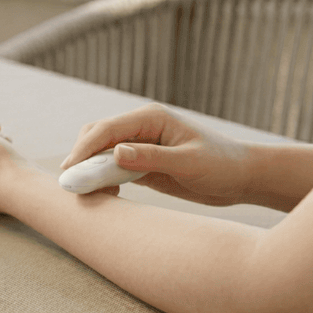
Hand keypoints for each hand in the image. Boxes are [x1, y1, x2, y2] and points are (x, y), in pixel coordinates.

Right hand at [61, 103, 251, 205]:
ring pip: (100, 152)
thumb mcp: (189, 163)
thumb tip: (116, 152)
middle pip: (96, 136)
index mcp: (151, 118)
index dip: (84, 149)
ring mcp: (139, 145)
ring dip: (88, 168)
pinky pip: (111, 167)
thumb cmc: (222, 165)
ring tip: (81, 191)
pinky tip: (104, 194)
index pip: (107, 129)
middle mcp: (141, 128)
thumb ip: (152, 157)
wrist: (242, 178)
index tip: (70, 170)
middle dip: (80, 156)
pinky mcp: (141, 163)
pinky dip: (101, 179)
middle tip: (70, 183)